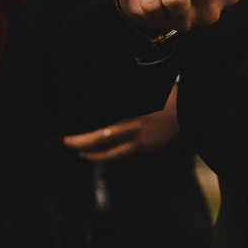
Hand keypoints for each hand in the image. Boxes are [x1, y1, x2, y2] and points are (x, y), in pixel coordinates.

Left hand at [63, 85, 181, 161]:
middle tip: (66, 138)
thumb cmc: (159, 98)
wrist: (181, 111)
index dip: (85, 119)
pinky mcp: (140, 146)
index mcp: (130, 106)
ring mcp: (135, 135)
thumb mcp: (139, 91)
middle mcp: (131, 120)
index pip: (101, 115)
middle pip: (100, 132)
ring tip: (73, 146)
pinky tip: (89, 155)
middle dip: (79, 137)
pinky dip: (100, 156)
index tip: (72, 121)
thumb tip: (99, 108)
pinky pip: (116, 154)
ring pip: (105, 145)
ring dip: (86, 147)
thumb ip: (122, 99)